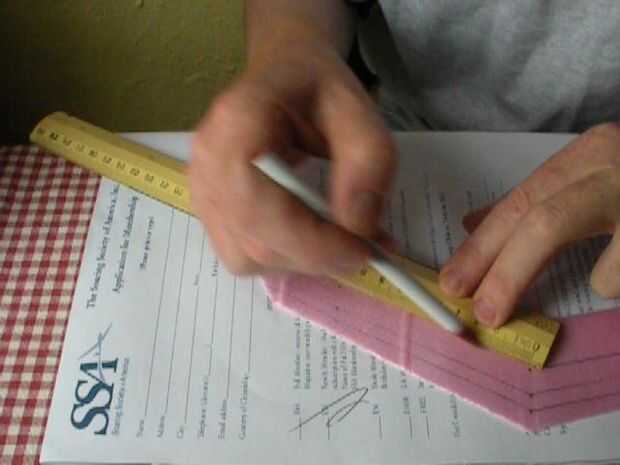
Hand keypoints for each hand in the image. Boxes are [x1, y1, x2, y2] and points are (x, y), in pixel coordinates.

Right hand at [189, 42, 394, 275]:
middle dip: (314, 257)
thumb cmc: (317, 90)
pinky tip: (310, 238)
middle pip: (253, 240)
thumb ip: (368, 164)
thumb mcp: (359, 110)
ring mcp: (201, 190)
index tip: (363, 250)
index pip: (259, 204)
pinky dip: (282, 258)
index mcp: (236, 123)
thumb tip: (358, 229)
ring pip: (246, 257)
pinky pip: (242, 256)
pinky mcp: (209, 211)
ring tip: (335, 241)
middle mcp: (206, 162)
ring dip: (299, 262)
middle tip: (363, 249)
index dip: (311, 241)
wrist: (284, 79)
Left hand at [439, 123, 619, 326]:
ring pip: (600, 258)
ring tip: (591, 281)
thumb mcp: (589, 176)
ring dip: (589, 278)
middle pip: (544, 223)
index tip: (453, 282)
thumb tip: (472, 225)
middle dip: (504, 272)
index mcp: (588, 154)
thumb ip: (535, 200)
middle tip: (483, 312)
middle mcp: (618, 164)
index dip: (483, 247)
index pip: (519, 203)